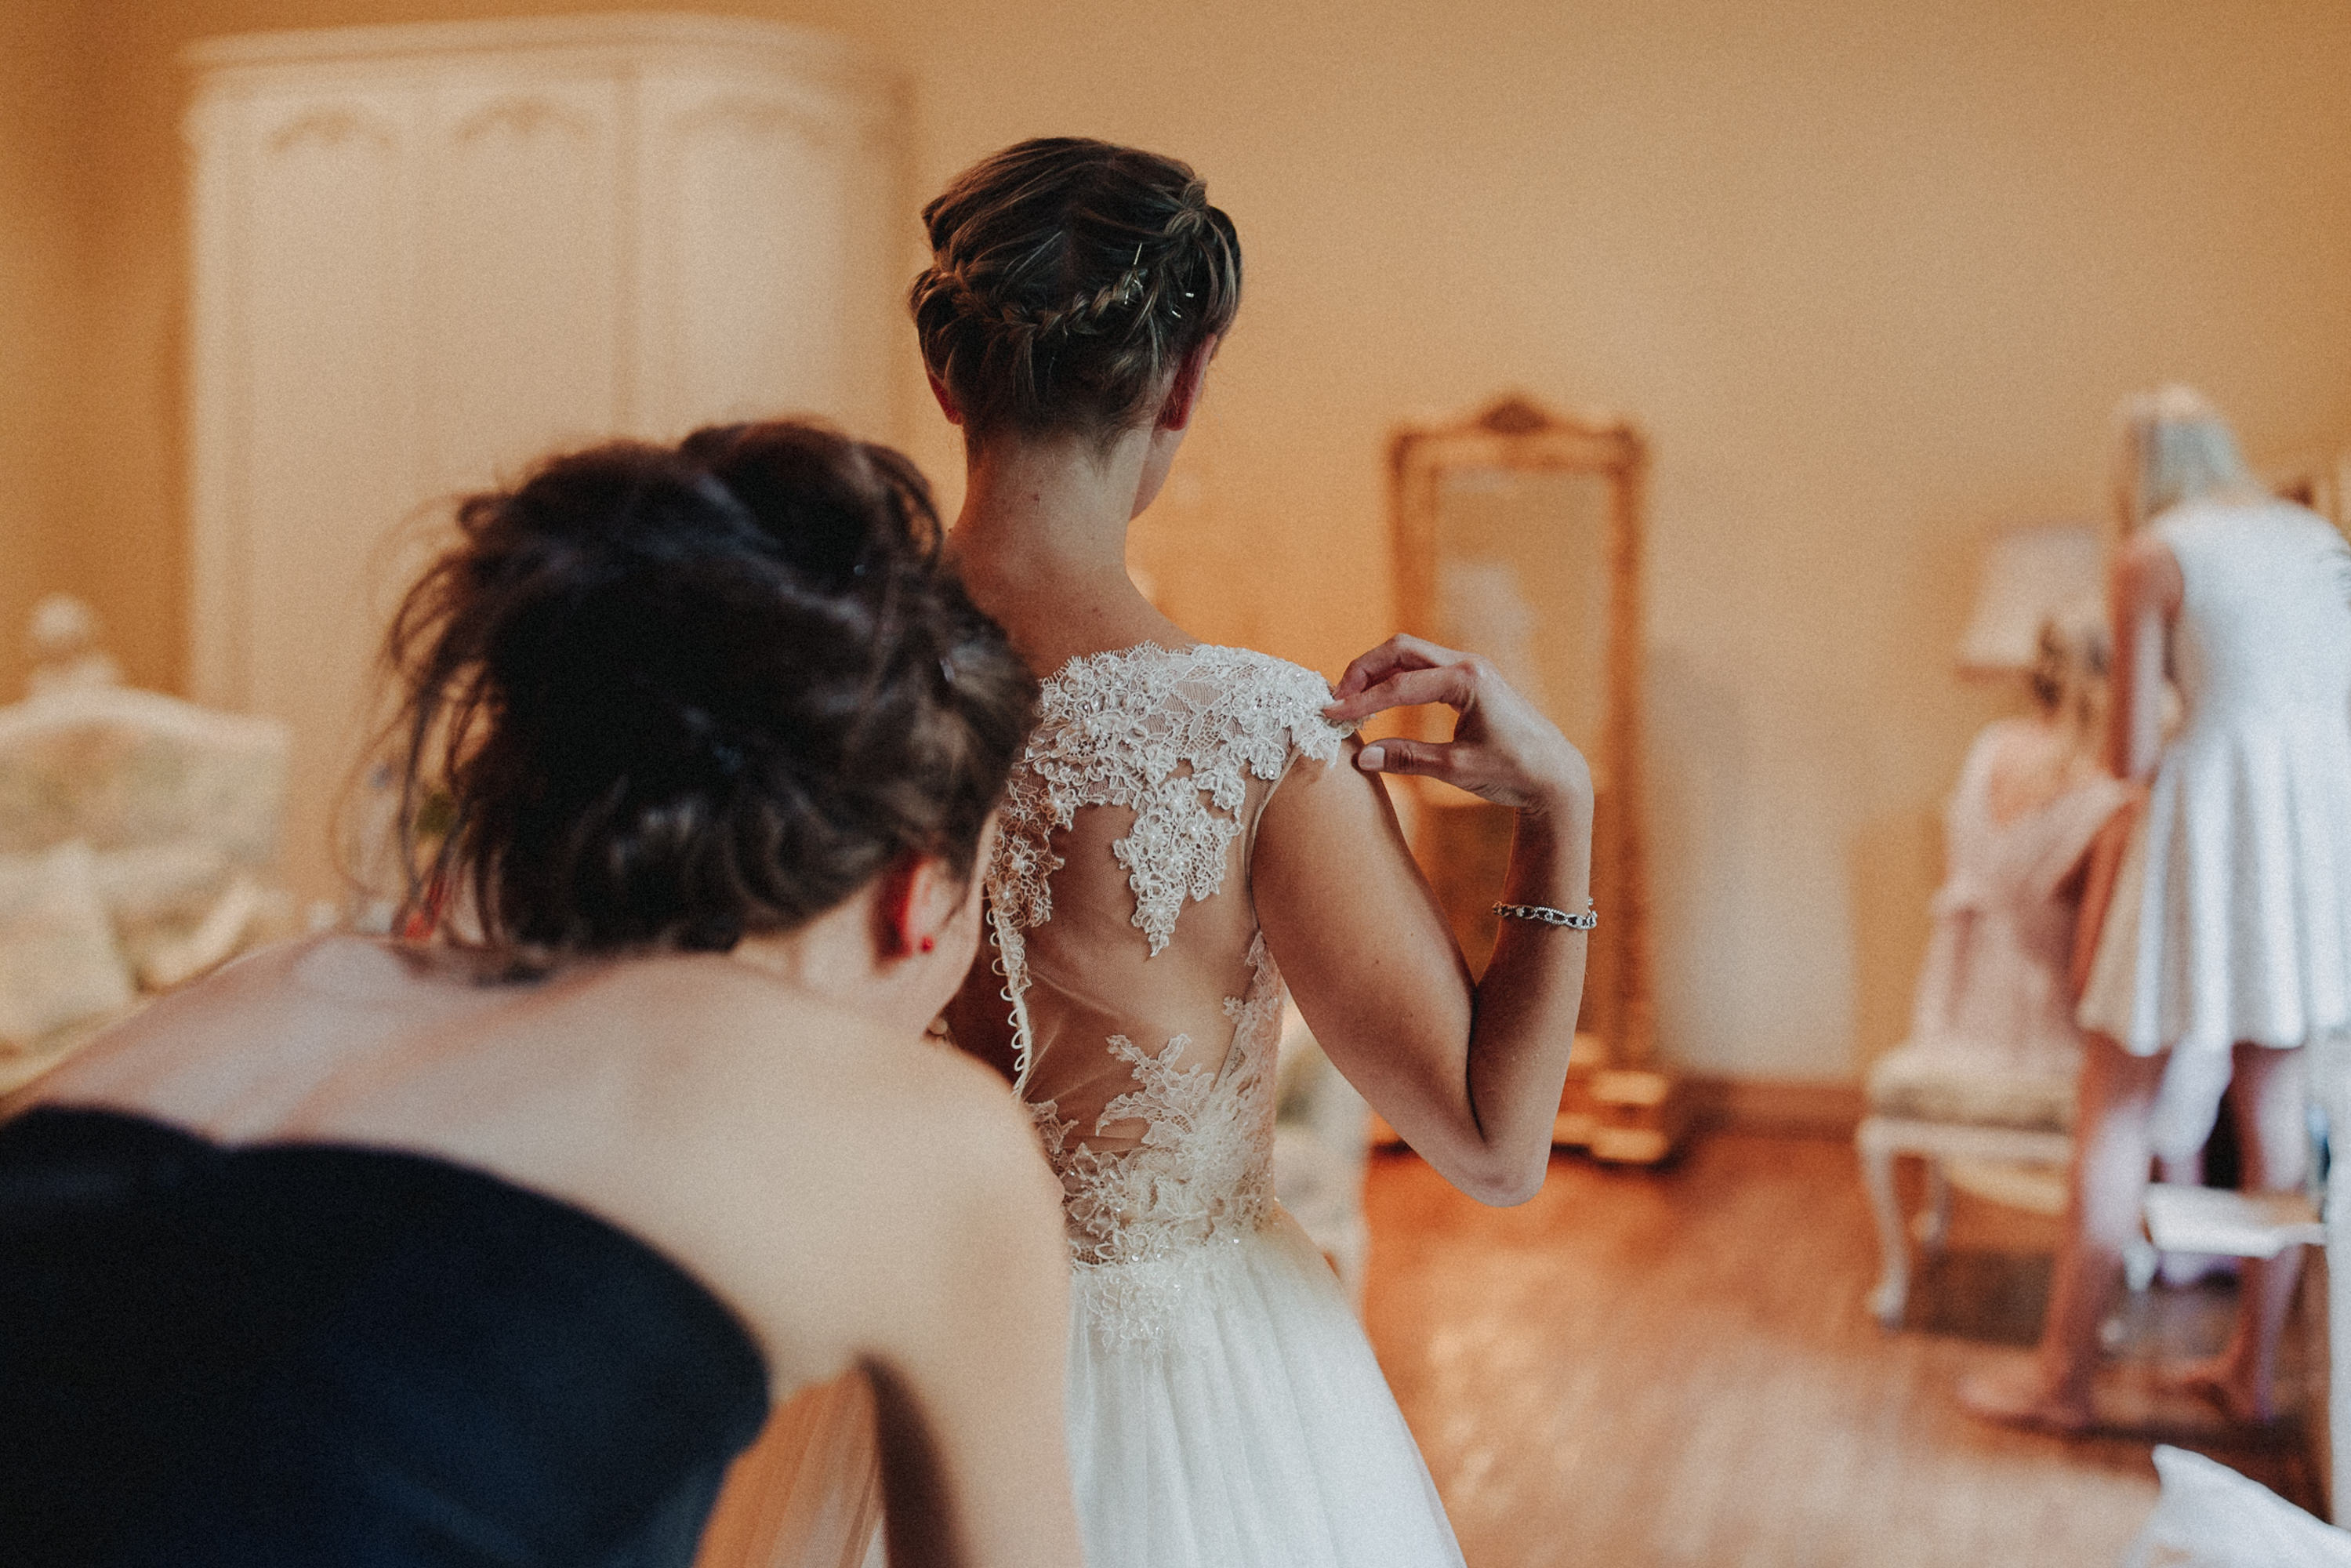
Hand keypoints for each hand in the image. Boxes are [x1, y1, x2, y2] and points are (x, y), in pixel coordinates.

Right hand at [1322, 634, 1591, 813]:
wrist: (1554, 774)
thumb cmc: (1513, 771)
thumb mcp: (1457, 769)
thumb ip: (1408, 759)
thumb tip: (1362, 758)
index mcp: (1466, 680)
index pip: (1400, 684)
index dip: (1361, 700)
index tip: (1332, 714)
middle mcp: (1468, 665)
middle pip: (1400, 650)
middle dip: (1364, 670)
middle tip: (1338, 698)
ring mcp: (1470, 669)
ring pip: (1410, 655)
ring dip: (1378, 672)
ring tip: (1352, 700)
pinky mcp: (1469, 681)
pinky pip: (1423, 668)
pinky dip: (1395, 678)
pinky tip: (1379, 700)